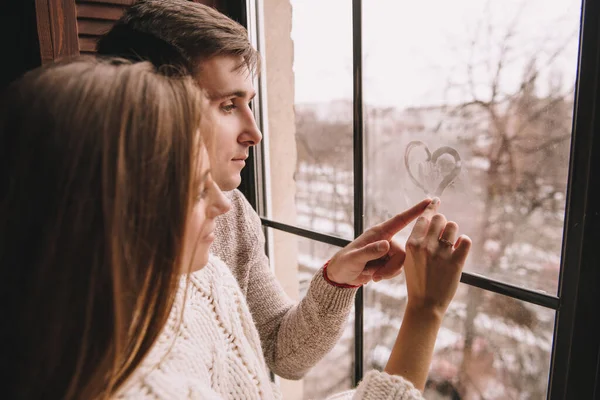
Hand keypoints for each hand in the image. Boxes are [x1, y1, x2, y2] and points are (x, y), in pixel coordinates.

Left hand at [326, 198, 431, 285]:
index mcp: (378, 233)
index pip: (400, 220)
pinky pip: (398, 268)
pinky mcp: (389, 261)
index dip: (415, 211)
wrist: (341, 276)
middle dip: (392, 267)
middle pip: (403, 251)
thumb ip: (370, 252)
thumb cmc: (344, 263)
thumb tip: (387, 245)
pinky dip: (388, 274)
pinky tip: (375, 276)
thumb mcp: (354, 258)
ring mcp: (388, 251)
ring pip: (402, 262)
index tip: (429, 202)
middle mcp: (386, 239)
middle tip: (377, 276)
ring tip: (374, 276)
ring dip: (389, 272)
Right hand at [403, 198, 471, 315]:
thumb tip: (431, 222)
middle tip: (443, 234)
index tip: (436, 201)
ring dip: (453, 233)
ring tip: (451, 244)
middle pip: (440, 219)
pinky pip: (465, 241)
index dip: (431, 208)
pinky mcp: (456, 262)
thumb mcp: (409, 259)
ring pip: (453, 227)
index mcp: (412, 244)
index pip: (424, 217)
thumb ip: (417, 241)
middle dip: (443, 224)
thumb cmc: (417, 281)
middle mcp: (425, 246)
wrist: (425, 304)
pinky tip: (459, 250)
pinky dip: (464, 243)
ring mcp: (441, 253)